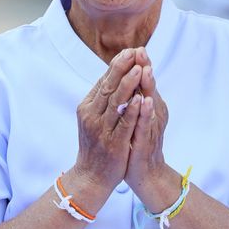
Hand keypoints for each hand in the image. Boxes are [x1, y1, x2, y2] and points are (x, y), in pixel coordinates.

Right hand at [72, 49, 142, 194]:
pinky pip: (124, 124)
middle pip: (108, 87)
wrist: (92, 177)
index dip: (117, 65)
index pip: (103, 81)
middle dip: (122, 68)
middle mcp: (92, 116)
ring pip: (115, 103)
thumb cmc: (97, 146)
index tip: (130, 51)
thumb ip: (102, 100)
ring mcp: (102, 129)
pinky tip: (140, 99)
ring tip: (139, 69)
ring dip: (128, 84)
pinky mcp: (113, 143)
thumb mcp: (95, 119)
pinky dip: (132, 110)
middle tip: (134, 52)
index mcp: (88, 107)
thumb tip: (113, 77)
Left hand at [124, 51, 176, 203]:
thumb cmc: (137, 143)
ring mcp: (151, 127)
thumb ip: (133, 98)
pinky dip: (146, 113)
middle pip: (149, 87)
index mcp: (148, 106)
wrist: (145, 173)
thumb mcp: (134, 117)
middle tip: (141, 51)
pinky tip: (145, 102)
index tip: (135, 47)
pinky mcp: (147, 141)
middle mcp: (153, 113)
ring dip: (148, 86)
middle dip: (144, 68)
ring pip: (149, 103)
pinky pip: (147, 125)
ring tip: (145, 70)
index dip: (140, 65)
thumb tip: (127, 77)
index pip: (143, 81)